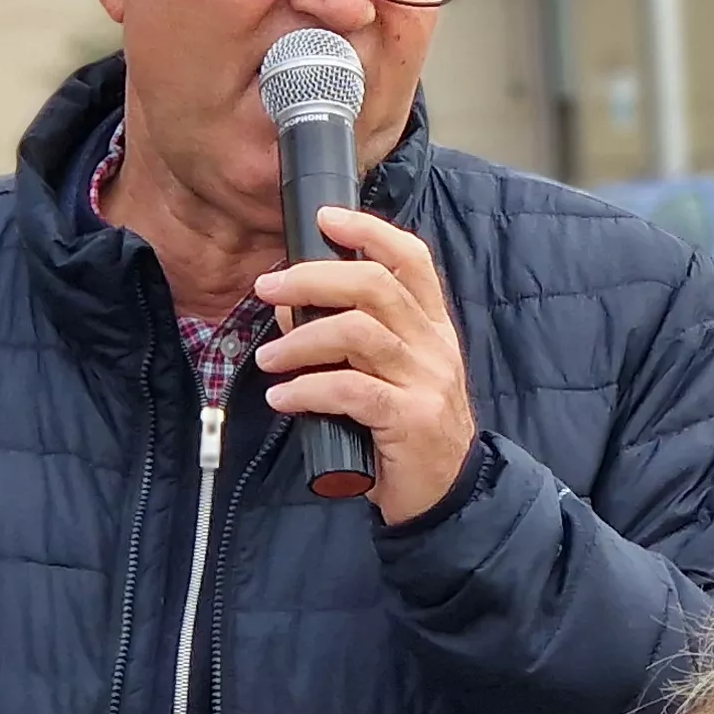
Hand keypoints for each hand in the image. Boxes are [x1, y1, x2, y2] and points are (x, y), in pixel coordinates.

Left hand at [255, 205, 480, 525]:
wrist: (446, 495)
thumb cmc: (404, 430)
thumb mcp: (383, 375)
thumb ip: (344, 339)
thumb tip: (287, 305)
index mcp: (432, 326)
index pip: (411, 258)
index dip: (369, 231)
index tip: (326, 218)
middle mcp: (434, 345)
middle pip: (375, 286)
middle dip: (312, 279)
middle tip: (268, 288)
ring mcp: (426, 381)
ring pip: (359, 333)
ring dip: (301, 339)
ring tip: (268, 359)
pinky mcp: (410, 419)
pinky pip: (350, 390)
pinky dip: (307, 389)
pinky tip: (283, 397)